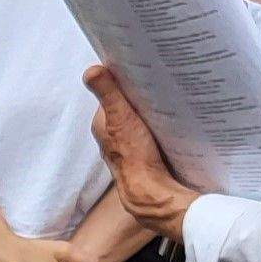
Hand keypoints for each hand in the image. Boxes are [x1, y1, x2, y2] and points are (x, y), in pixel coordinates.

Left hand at [83, 65, 195, 240]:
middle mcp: (111, 134)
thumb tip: (92, 70)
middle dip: (139, 94)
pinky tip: (169, 119)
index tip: (140, 70)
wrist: (151, 191)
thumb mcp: (121, 118)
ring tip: (165, 97)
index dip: (124, 80)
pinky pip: (150, 131)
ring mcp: (128, 144)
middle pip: (126, 104)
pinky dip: (158, 124)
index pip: (111, 92)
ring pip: (138, 118)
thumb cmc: (134, 156)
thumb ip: (107, 93)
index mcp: (102, 123)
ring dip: (150, 109)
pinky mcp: (144, 152)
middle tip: (157, 82)